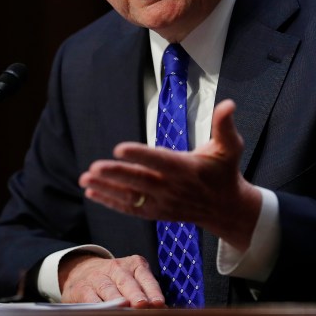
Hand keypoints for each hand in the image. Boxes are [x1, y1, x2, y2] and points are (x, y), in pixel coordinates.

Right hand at [59, 253, 165, 307]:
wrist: (82, 271)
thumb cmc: (115, 280)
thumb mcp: (132, 279)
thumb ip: (145, 291)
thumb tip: (160, 309)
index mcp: (133, 264)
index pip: (145, 276)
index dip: (152, 290)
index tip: (158, 303)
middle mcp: (115, 268)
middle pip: (126, 281)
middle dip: (135, 294)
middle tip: (142, 305)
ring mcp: (97, 277)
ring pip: (107, 288)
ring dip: (116, 300)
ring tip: (123, 307)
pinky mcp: (82, 288)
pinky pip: (90, 297)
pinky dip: (97, 305)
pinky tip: (104, 312)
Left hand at [78, 99, 261, 249]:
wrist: (226, 208)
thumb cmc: (225, 171)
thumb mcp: (230, 147)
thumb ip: (225, 125)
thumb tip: (228, 103)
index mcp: (186, 168)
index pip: (159, 160)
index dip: (140, 154)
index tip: (119, 148)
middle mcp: (172, 187)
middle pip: (140, 181)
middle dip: (116, 174)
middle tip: (94, 167)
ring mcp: (162, 203)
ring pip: (130, 196)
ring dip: (106, 188)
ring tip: (85, 178)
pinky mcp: (156, 212)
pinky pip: (130, 208)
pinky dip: (110, 201)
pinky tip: (92, 192)